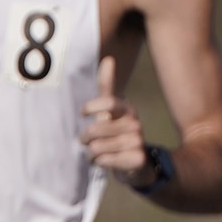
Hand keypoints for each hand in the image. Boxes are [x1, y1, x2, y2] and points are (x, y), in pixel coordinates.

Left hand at [79, 56, 153, 183]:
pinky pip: (104, 160)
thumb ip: (107, 86)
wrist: (136, 163)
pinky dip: (99, 163)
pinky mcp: (137, 160)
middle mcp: (136, 124)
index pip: (108, 102)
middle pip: (95, 130)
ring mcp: (138, 142)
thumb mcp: (110, 111)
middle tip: (89, 142)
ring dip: (91, 153)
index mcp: (127, 110)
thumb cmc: (115, 133)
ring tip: (98, 153)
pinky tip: (107, 162)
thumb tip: (109, 58)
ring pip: (96, 147)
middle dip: (85, 139)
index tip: (82, 113)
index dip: (91, 107)